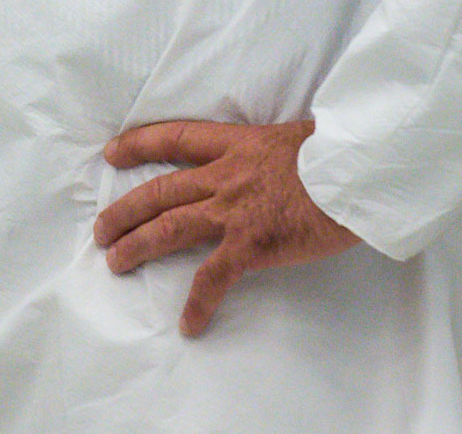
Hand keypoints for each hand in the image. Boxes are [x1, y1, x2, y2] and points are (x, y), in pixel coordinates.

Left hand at [94, 118, 360, 336]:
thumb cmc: (340, 154)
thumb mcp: (297, 139)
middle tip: (101, 230)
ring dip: (137, 246)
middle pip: (159, 191)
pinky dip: (199, 302)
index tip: (112, 153)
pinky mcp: (251, 244)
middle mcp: (225, 175)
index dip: (139, 144)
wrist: (360, 171)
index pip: (175, 137)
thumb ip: (272, 153)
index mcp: (236, 143)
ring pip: (169, 227)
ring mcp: (234, 210)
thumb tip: (276, 160)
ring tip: (115, 263)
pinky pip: (214, 277)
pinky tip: (189, 324)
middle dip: (124, 211)